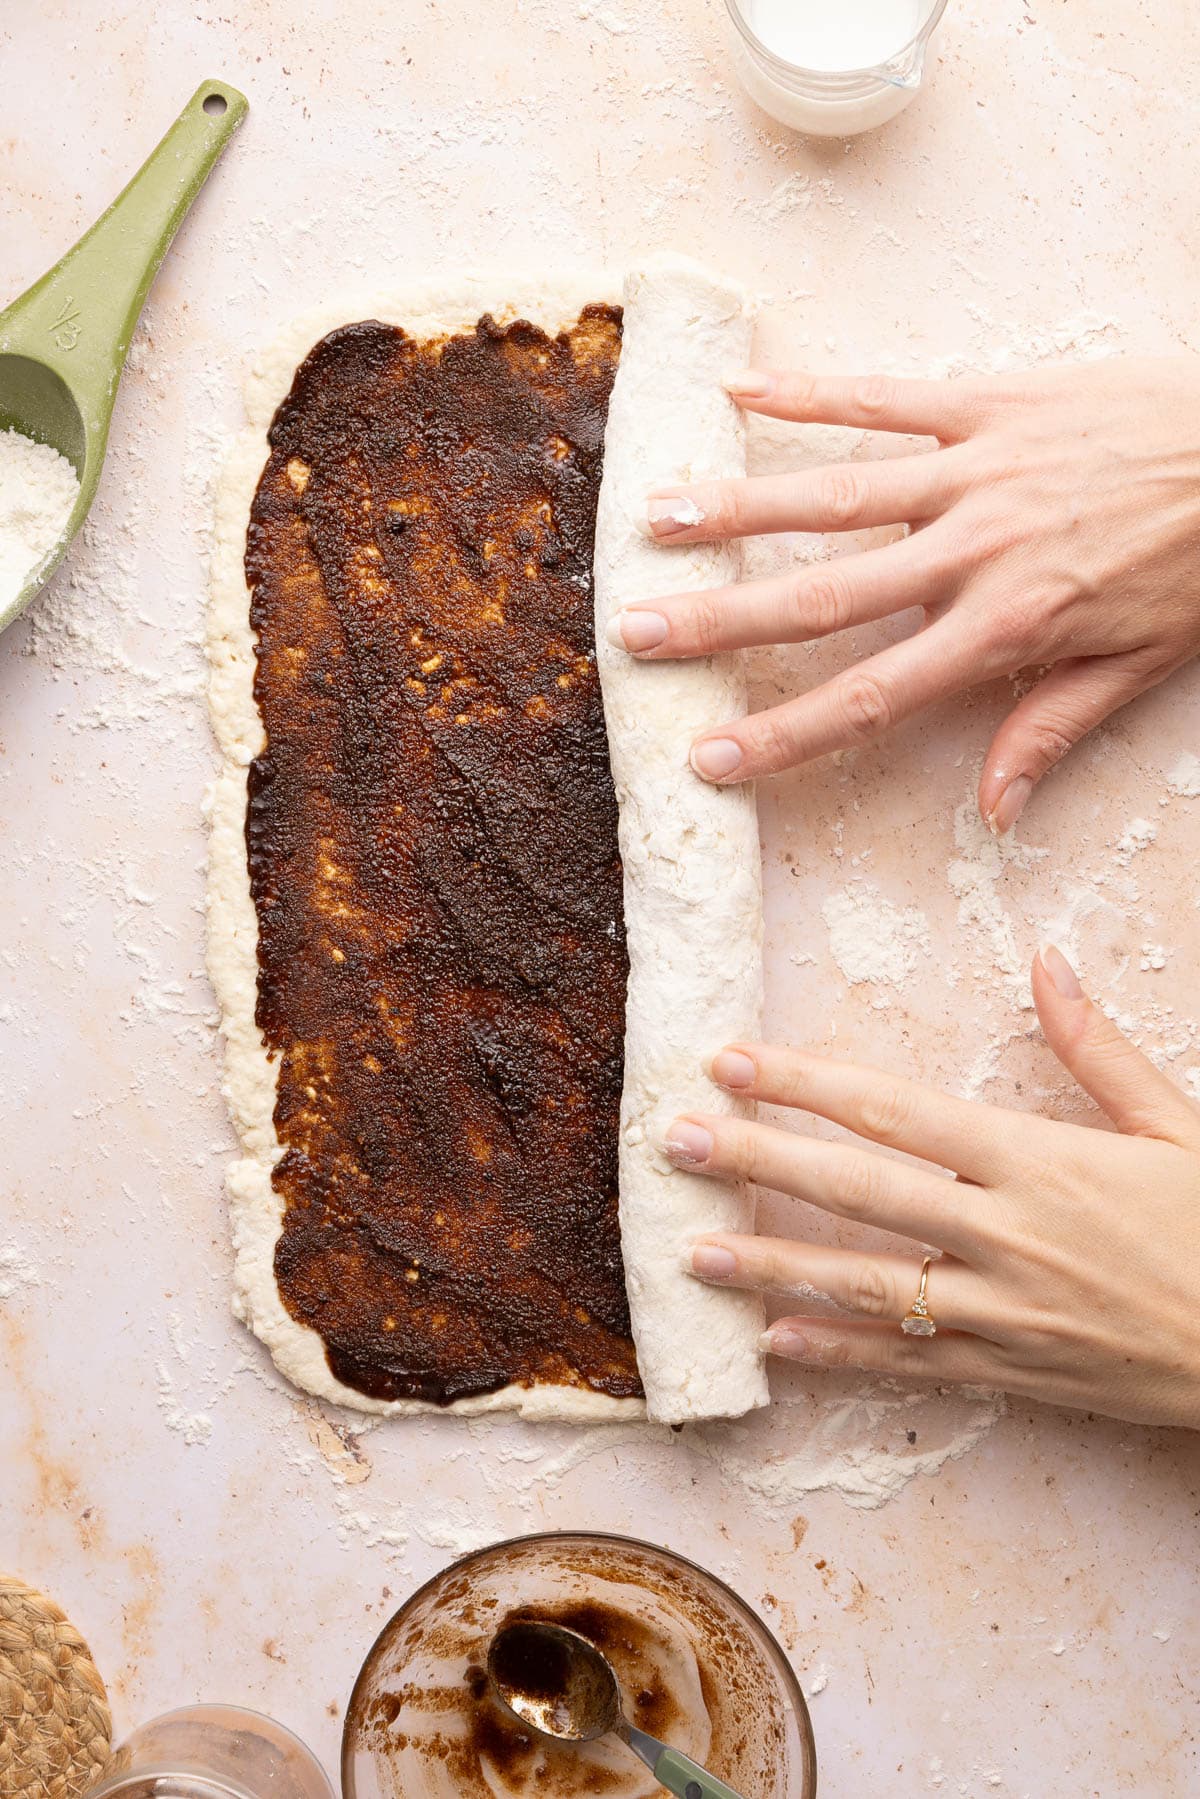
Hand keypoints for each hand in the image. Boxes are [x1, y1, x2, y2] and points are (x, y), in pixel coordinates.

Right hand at [610, 359, 1199, 830]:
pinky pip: (887, 397)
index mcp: (1004, 630)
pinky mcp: (994, 402)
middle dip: (721, 620)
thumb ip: (1050, 731)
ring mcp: (976, 471)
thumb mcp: (1139, 667)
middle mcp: (972, 553)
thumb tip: (992, 812)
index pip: (870, 696)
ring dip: (739, 506)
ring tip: (658, 516)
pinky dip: (811, 393)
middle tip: (635, 631)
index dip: (784, 735)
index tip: (710, 758)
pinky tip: (739, 390)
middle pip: (823, 596)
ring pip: (835, 494)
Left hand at [665, 946, 1199, 1429]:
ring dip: (773, 1267)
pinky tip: (774, 1341)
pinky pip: (912, 1365)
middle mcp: (1011, 1234)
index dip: (805, 1084)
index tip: (732, 1061)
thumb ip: (1099, 1049)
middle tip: (674, 1144)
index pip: (895, 1112)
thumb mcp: (1181, 1125)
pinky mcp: (1019, 1375)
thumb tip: (1047, 961)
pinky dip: (839, 1353)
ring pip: (868, 1287)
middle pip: (859, 1193)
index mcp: (1042, 1159)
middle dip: (758, 1162)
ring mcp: (1009, 1313)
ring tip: (692, 1252)